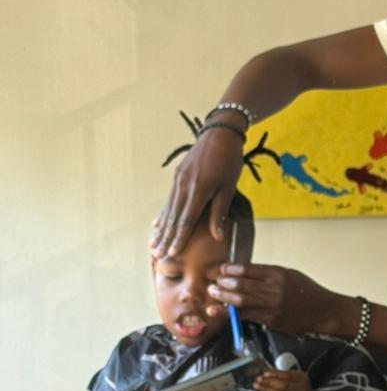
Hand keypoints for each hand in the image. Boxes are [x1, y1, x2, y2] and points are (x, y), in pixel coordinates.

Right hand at [151, 126, 245, 258]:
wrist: (219, 134)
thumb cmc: (229, 161)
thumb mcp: (229, 187)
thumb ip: (220, 212)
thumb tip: (217, 237)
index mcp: (199, 190)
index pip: (186, 220)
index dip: (179, 238)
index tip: (172, 253)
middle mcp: (184, 186)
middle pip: (173, 218)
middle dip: (165, 238)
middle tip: (157, 255)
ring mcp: (178, 180)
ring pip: (168, 210)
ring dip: (161, 229)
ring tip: (153, 244)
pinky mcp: (177, 176)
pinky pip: (169, 199)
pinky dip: (163, 214)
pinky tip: (157, 225)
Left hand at [207, 264, 346, 335]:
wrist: (324, 311)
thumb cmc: (308, 292)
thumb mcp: (290, 275)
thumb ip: (269, 275)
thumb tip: (245, 274)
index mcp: (278, 274)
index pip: (248, 269)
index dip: (231, 269)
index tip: (221, 269)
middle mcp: (274, 288)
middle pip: (242, 284)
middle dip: (223, 283)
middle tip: (212, 282)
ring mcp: (272, 305)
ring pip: (241, 300)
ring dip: (223, 297)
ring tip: (212, 293)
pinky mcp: (271, 319)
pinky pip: (246, 315)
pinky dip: (230, 313)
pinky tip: (218, 311)